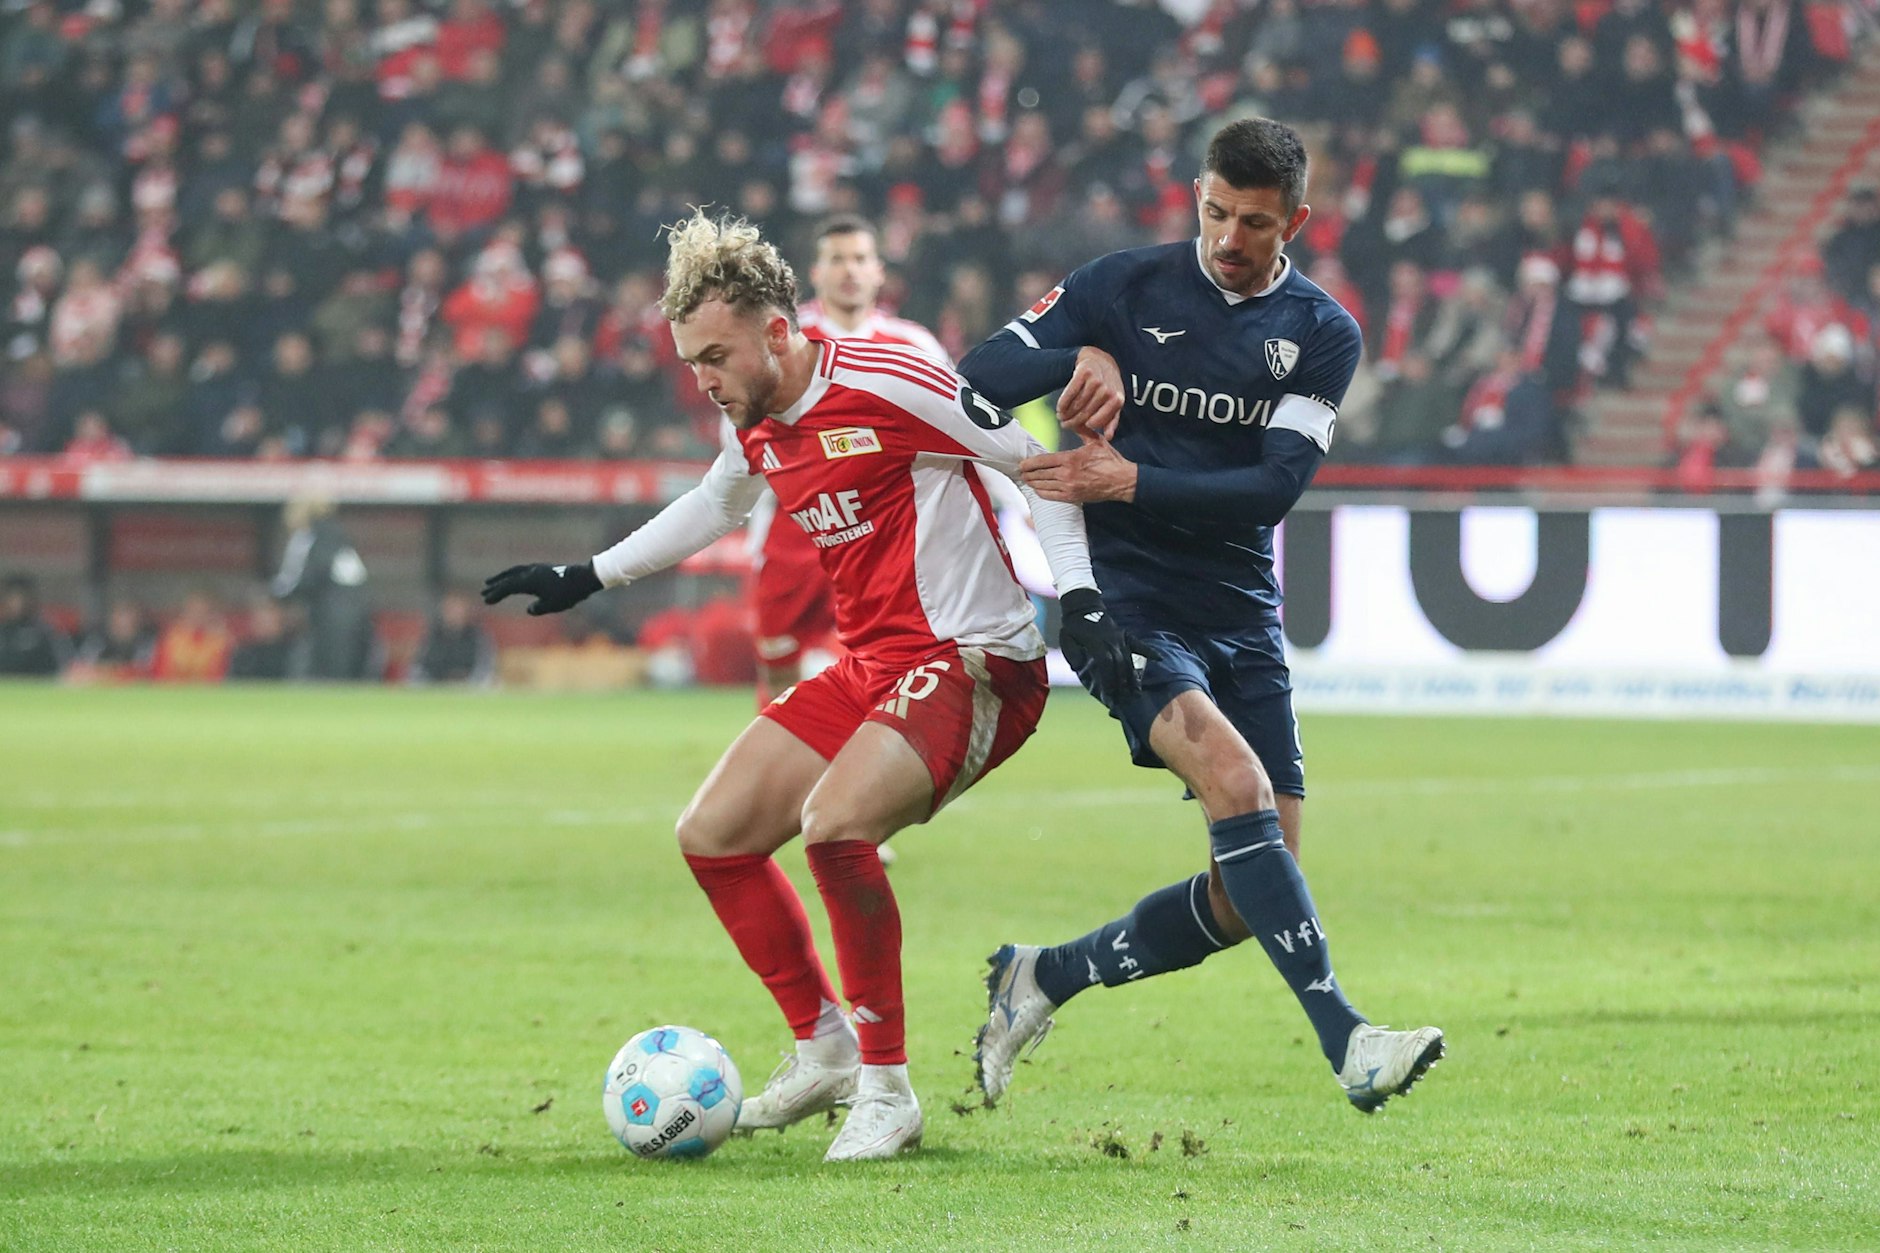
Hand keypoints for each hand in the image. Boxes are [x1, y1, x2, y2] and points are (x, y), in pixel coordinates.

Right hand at [481, 561, 602, 615]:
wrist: (584, 578)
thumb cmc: (568, 594)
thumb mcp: (552, 606)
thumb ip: (538, 609)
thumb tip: (529, 609)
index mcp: (530, 581)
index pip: (508, 588)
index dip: (496, 594)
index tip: (487, 600)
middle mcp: (530, 572)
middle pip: (508, 578)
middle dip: (496, 585)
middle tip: (484, 591)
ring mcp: (536, 568)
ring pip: (514, 571)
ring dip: (502, 577)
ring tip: (492, 582)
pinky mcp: (542, 568)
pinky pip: (522, 570)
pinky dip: (513, 574)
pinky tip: (512, 579)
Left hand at [1019, 432, 1137, 502]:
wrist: (1122, 481)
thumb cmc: (1110, 461)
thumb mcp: (1096, 441)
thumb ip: (1081, 430)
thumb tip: (1072, 419)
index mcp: (1070, 459)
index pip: (1043, 461)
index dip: (1029, 463)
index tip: (1022, 463)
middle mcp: (1066, 474)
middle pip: (1039, 474)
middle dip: (1028, 473)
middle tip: (1020, 472)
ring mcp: (1068, 487)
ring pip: (1043, 486)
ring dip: (1032, 483)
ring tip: (1026, 480)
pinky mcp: (1072, 497)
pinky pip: (1051, 496)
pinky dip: (1041, 493)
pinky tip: (1037, 489)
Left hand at [1056, 588, 1147, 705]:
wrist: (1083, 606)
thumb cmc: (1073, 627)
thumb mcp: (1066, 640)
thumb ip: (1073, 655)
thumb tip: (1078, 668)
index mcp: (1096, 643)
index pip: (1105, 664)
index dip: (1108, 680)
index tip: (1110, 694)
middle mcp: (1111, 641)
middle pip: (1119, 664)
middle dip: (1122, 683)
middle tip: (1124, 699)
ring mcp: (1120, 638)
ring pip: (1129, 658)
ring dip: (1133, 676)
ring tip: (1137, 691)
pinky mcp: (1125, 635)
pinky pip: (1139, 644)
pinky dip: (1150, 651)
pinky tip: (1160, 659)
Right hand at [1058, 346, 1123, 437]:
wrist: (1101, 362)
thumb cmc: (1107, 387)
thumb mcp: (1114, 404)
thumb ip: (1112, 421)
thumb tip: (1109, 437)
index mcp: (1117, 400)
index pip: (1096, 421)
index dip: (1084, 427)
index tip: (1076, 429)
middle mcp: (1107, 390)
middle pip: (1085, 413)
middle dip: (1072, 422)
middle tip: (1064, 425)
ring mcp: (1096, 380)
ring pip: (1076, 404)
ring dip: (1066, 413)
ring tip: (1061, 417)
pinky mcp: (1084, 373)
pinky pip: (1070, 392)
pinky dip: (1063, 402)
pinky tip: (1059, 408)